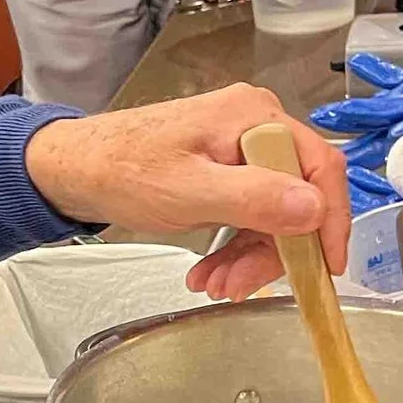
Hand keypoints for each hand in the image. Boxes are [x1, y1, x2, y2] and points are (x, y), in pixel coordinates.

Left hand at [23, 85, 351, 301]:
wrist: (72, 168)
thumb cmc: (118, 168)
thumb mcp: (189, 192)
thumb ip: (254, 200)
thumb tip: (313, 209)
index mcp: (254, 117)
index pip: (320, 168)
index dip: (330, 221)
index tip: (325, 266)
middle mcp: (254, 125)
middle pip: (296, 196)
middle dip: (273, 249)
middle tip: (243, 285)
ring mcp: (239, 146)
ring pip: (272, 212)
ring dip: (250, 255)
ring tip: (217, 284)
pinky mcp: (224, 167)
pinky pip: (249, 212)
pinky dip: (235, 246)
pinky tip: (212, 271)